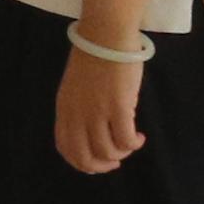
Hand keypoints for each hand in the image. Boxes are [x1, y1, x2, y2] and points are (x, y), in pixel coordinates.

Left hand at [54, 44, 145, 175]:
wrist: (105, 37)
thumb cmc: (93, 58)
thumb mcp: (74, 88)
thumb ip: (78, 110)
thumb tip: (91, 133)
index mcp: (64, 110)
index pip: (65, 148)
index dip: (81, 162)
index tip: (97, 163)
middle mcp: (77, 115)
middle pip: (85, 157)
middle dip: (102, 166)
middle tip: (116, 161)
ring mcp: (97, 112)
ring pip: (108, 151)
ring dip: (122, 153)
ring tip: (131, 142)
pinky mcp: (118, 108)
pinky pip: (125, 140)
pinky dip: (133, 144)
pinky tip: (139, 137)